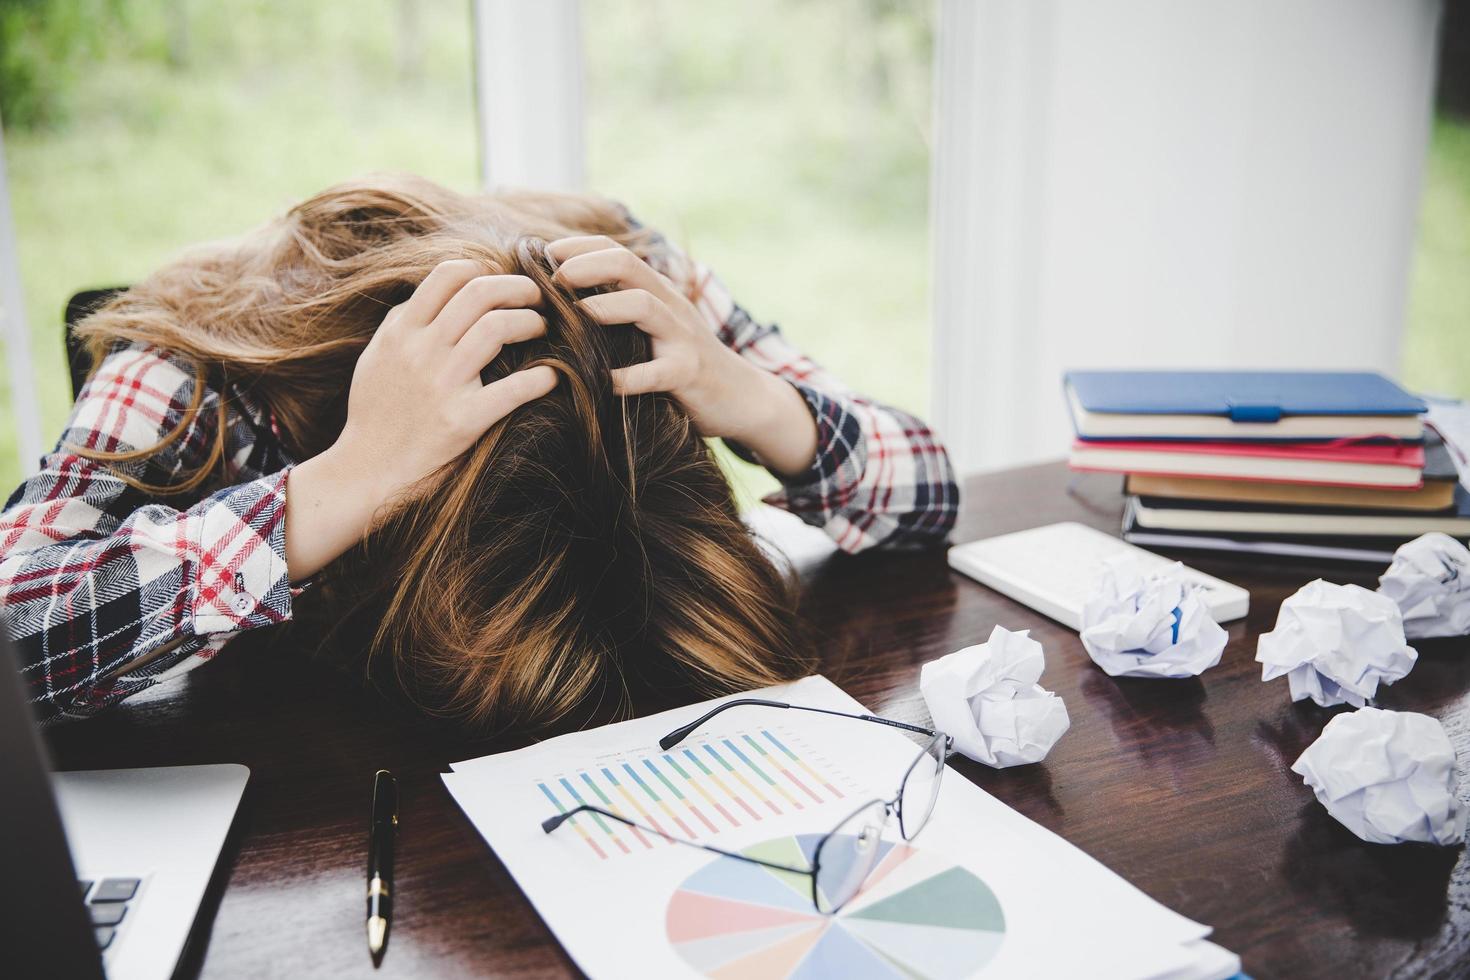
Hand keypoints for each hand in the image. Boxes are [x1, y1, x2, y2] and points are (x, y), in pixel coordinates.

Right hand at [285, 260, 556, 579]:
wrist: (366, 471)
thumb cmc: (375, 413)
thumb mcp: (377, 357)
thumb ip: (402, 324)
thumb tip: (432, 294)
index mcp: (401, 332)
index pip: (447, 275)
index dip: (483, 271)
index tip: (500, 281)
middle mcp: (420, 351)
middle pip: (479, 293)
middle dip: (519, 288)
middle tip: (538, 297)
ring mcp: (441, 384)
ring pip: (497, 328)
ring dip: (531, 322)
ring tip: (543, 329)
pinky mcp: (461, 421)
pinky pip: (512, 389)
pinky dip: (540, 378)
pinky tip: (551, 377)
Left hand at [548, 237, 816, 476]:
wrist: (743, 396)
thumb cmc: (684, 363)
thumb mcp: (657, 329)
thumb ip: (622, 313)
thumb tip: (562, 307)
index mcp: (658, 292)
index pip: (616, 251)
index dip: (579, 247)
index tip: (544, 255)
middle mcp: (670, 306)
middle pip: (629, 266)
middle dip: (586, 265)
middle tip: (553, 279)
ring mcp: (681, 338)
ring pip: (644, 306)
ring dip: (605, 306)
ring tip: (576, 315)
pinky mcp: (688, 373)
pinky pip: (654, 372)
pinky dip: (626, 377)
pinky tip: (600, 383)